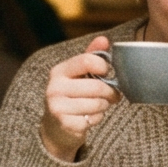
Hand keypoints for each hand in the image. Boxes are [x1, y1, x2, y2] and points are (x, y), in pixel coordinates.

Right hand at [39, 36, 118, 161]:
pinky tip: (90, 117)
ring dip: (104, 106)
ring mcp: (58, 107)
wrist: (56, 127)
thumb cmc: (72, 96)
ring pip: (98, 104)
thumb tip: (104, 39)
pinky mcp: (65, 124)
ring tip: (99, 105)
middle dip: (110, 92)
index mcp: (59, 71)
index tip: (106, 72)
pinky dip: (97, 118)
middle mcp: (54, 88)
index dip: (103, 67)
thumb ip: (91, 56)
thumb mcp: (78, 74)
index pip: (87, 61)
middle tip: (113, 95)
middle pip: (97, 86)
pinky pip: (94, 118)